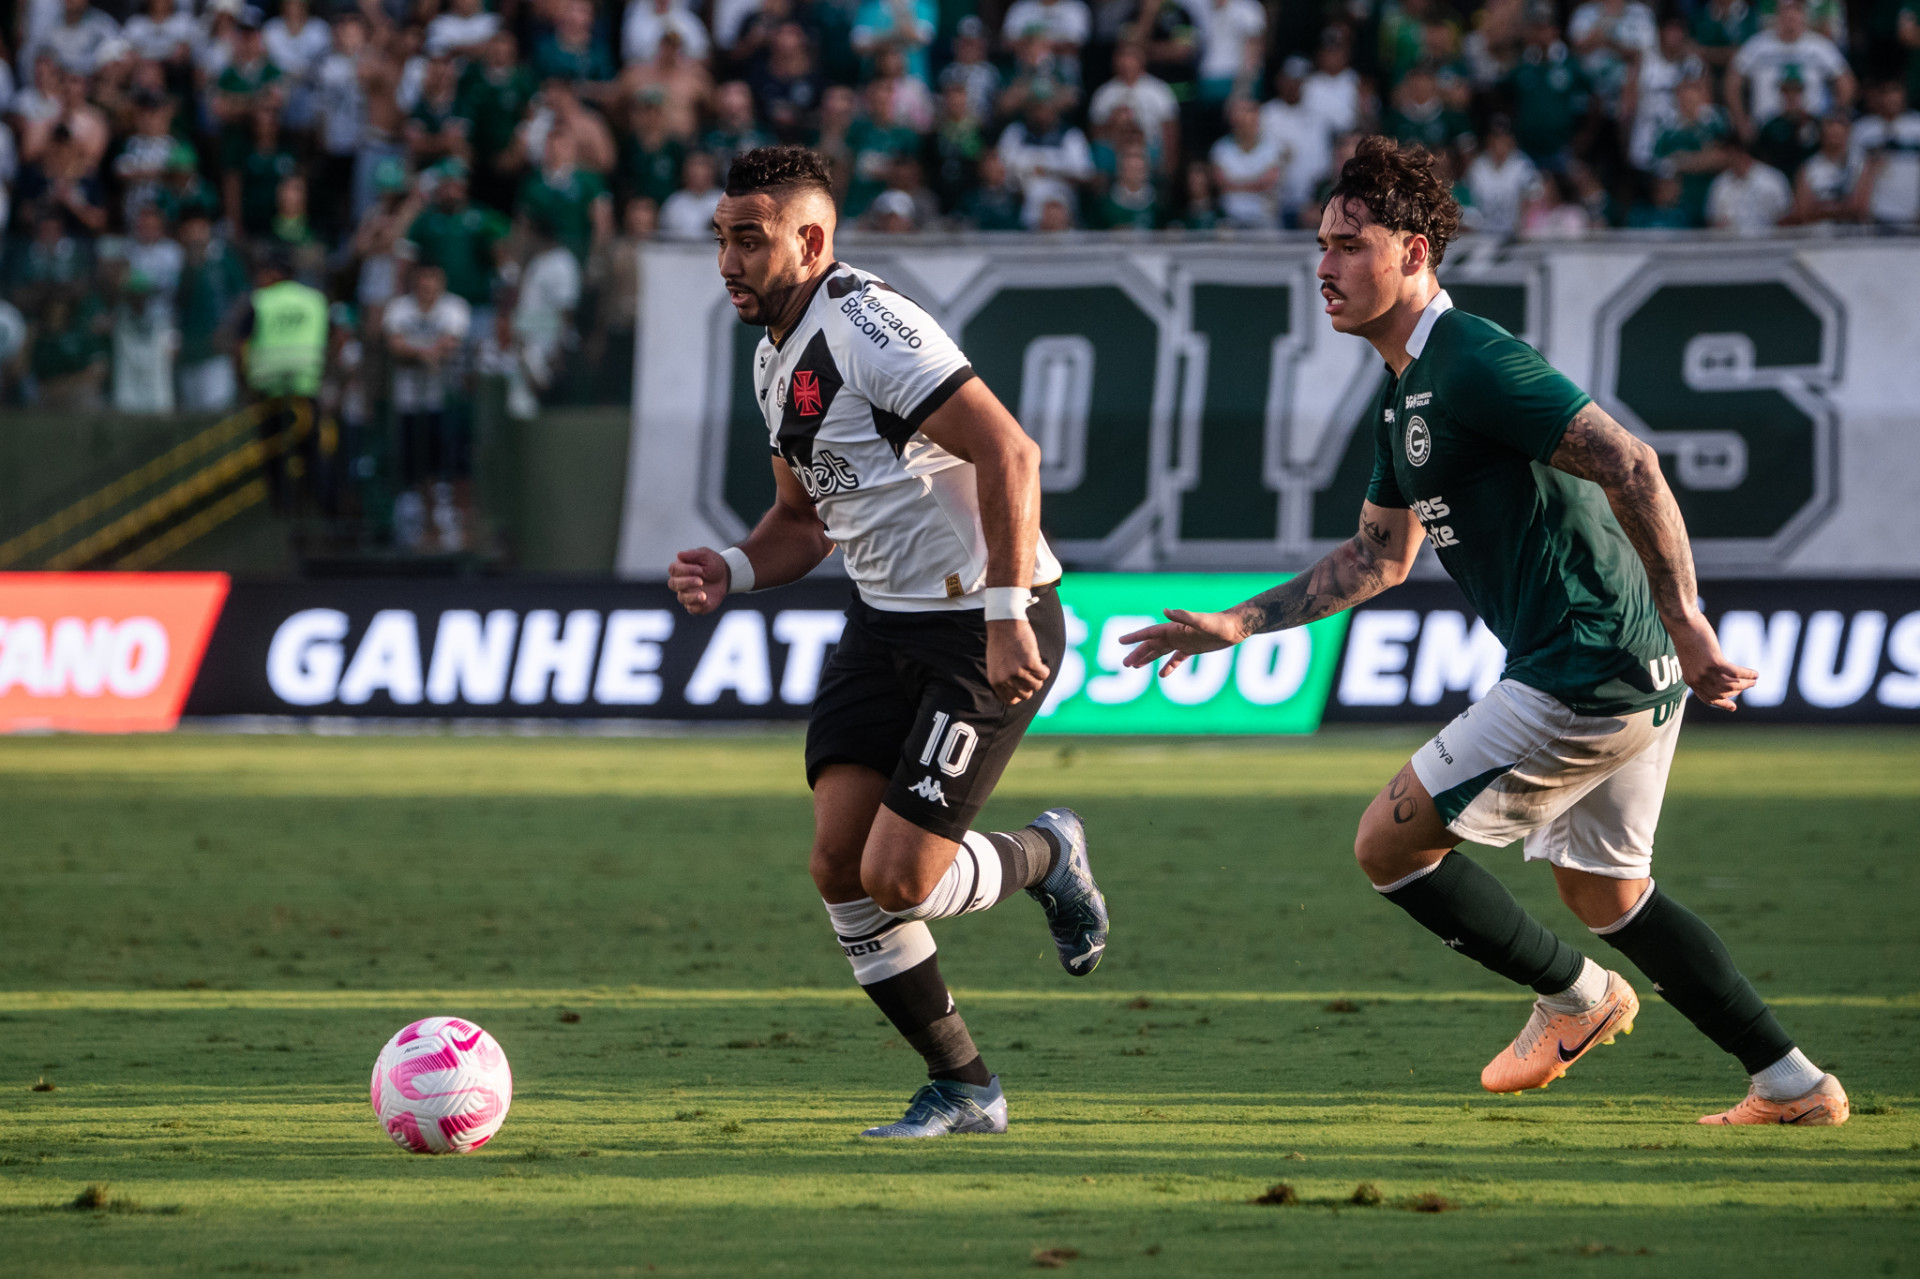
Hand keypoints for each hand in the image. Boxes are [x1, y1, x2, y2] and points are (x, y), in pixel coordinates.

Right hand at [669, 547, 729, 613]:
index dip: (685, 570)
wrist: (725, 576)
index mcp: (680, 569)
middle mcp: (680, 583)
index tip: (699, 569)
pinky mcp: (696, 605)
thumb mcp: (705, 555)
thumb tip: (679, 555)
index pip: (674, 570)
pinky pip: (693, 609)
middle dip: (686, 582)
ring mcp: (686, 595)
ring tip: (704, 595)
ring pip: (682, 598)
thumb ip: (693, 554)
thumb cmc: (712, 563)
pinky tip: (707, 602)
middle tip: (701, 581)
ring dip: (692, 597)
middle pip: (673, 584)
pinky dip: (699, 607)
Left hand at [986, 618, 1048, 704]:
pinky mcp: (1031, 662)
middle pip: (1026, 695)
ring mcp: (1019, 671)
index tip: (1023, 687)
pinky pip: (1044, 674)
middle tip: (1029, 673)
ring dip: (1038, 677)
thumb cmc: (1000, 643)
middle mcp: (1006, 679)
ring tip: (1034, 666)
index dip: (1019, 695)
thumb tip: (1015, 697)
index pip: (1010, 700)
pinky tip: (1039, 661)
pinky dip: (1044, 669)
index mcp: (995, 681)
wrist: (1004, 623)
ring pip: (1037, 685)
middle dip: (1030, 686)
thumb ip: (1003, 681)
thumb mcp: (995, 665)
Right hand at [1119, 608, 1246, 676]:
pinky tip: (1162, 675)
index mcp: (1174, 629)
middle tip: (1125, 663)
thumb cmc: (1219, 624)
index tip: (1121, 641)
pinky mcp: (1192, 649)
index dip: (1134, 637)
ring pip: (1160, 652)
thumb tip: (1164, 611)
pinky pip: (1176, 659)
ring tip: (1135, 667)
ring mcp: (1183, 642)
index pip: (1149, 633)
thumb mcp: (1201, 621)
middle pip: (1152, 645)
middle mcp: (1175, 634)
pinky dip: (1169, 666)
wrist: (1235, 628)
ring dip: (1148, 659)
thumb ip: (1183, 616)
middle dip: (1138, 653)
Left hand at [1668, 611, 1755, 711]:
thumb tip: (1715, 671)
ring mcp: (1705, 672)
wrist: (1681, 623)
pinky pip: (1735, 673)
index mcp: (1690, 680)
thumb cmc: (1686, 636)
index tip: (1734, 707)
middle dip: (1738, 691)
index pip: (1708, 698)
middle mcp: (1697, 679)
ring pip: (1731, 685)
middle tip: (1750, 685)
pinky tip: (1755, 673)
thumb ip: (1701, 668)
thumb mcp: (1691, 657)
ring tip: (1754, 680)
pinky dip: (1747, 674)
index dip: (1722, 703)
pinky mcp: (1714, 662)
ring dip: (1745, 683)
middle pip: (1723, 693)